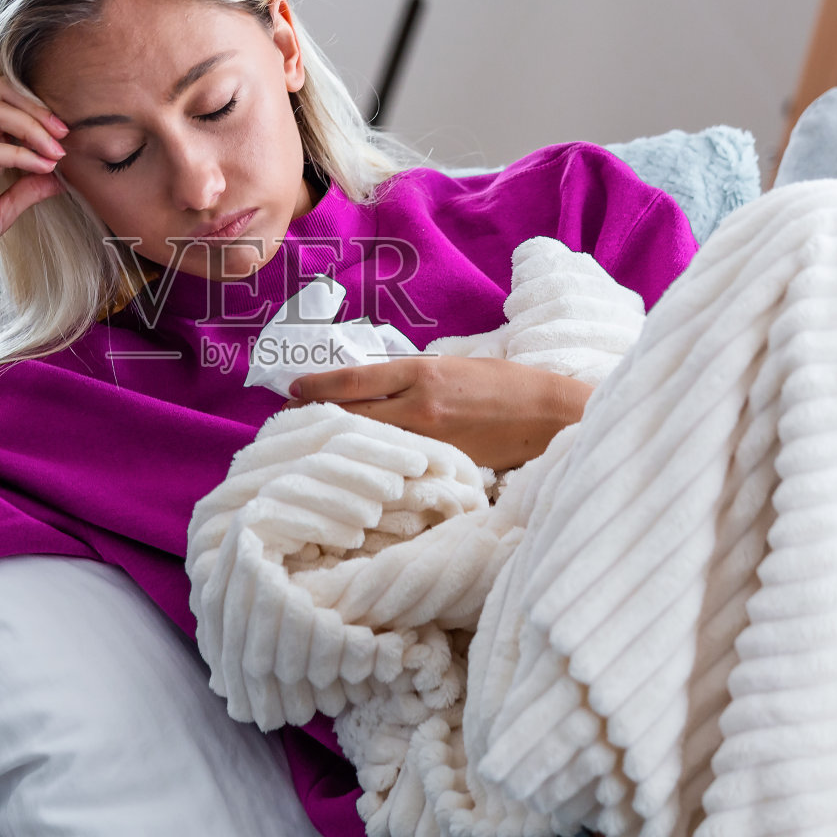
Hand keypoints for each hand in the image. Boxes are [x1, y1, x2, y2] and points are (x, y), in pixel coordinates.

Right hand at [0, 76, 67, 295]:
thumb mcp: (0, 214)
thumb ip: (27, 192)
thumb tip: (61, 178)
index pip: (8, 104)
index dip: (41, 112)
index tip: (67, 138)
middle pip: (1, 94)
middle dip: (39, 108)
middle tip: (65, 135)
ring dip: (34, 129)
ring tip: (57, 153)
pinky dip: (20, 155)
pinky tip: (42, 168)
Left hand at [282, 356, 591, 471]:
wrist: (549, 415)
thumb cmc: (504, 384)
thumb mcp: (453, 367)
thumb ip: (413, 378)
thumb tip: (369, 387)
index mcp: (422, 374)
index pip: (354, 380)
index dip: (317, 385)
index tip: (291, 389)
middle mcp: (420, 407)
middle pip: (351, 415)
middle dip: (316, 417)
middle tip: (288, 421)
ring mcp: (430, 441)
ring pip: (369, 444)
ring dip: (339, 443)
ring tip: (312, 445)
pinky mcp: (442, 467)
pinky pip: (397, 466)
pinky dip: (375, 465)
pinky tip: (358, 469)